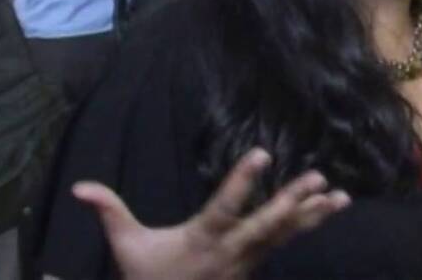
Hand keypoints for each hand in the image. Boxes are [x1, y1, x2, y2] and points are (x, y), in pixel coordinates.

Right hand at [72, 148, 349, 279]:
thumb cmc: (149, 276)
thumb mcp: (127, 246)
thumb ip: (110, 211)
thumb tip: (80, 187)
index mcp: (202, 239)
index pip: (225, 206)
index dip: (243, 182)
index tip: (262, 154)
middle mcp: (232, 250)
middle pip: (267, 224)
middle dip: (292, 203)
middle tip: (317, 179)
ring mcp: (249, 259)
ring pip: (286, 234)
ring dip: (314, 214)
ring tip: (341, 196)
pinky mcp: (259, 263)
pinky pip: (288, 240)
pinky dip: (310, 223)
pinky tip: (332, 207)